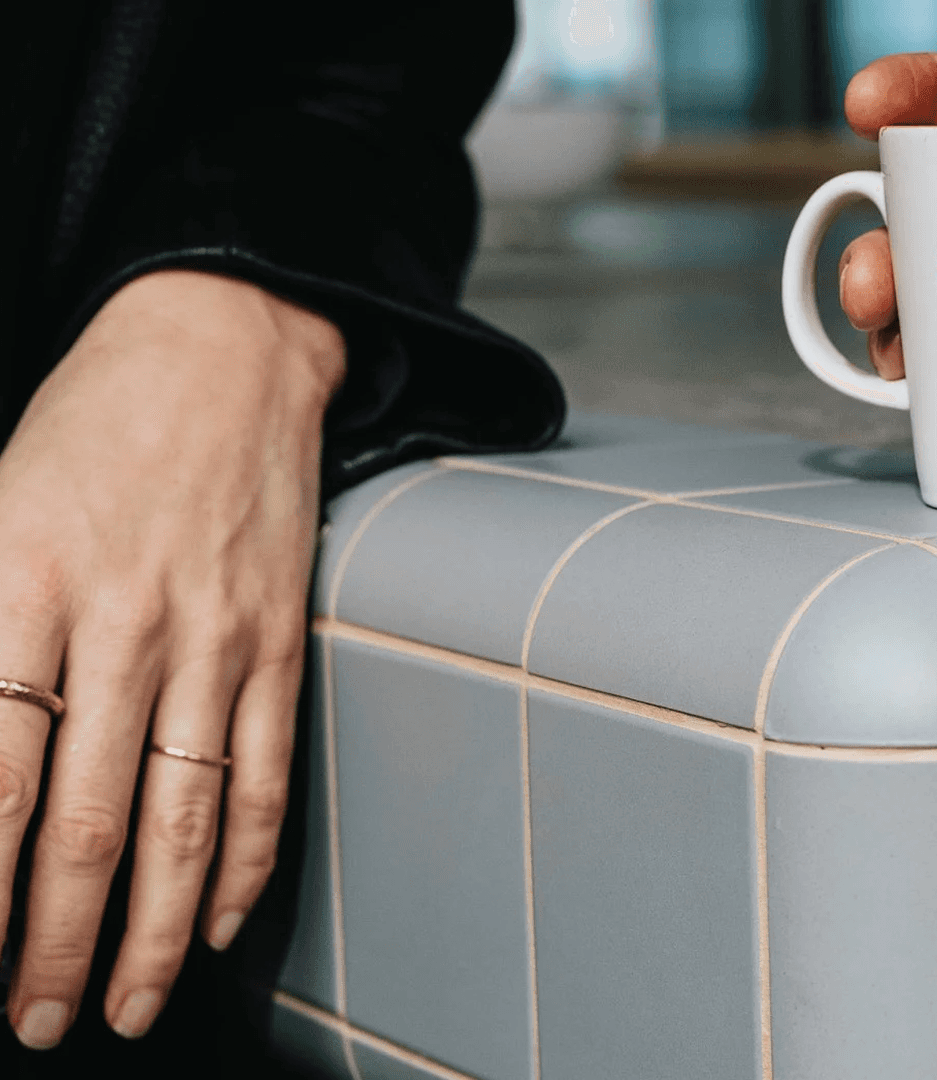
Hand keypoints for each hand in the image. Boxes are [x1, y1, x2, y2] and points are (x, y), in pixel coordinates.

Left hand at [0, 269, 342, 1047]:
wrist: (224, 350)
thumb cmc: (85, 433)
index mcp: (20, 587)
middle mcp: (121, 624)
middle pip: (82, 824)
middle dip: (52, 945)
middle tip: (36, 1023)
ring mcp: (214, 639)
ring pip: (179, 820)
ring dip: (149, 933)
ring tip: (126, 1006)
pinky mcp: (279, 642)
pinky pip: (264, 774)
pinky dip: (241, 862)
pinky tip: (214, 922)